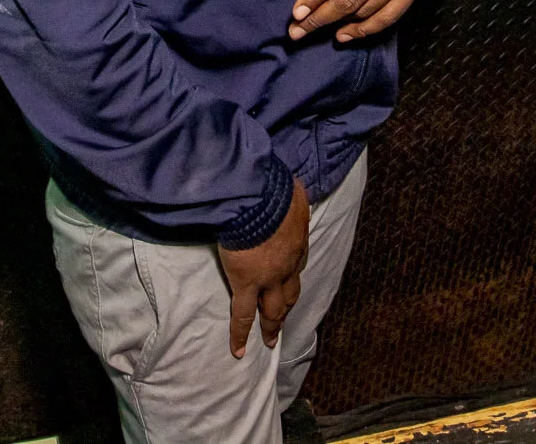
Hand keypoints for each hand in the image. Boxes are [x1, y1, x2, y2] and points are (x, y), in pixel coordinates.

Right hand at [217, 176, 308, 357]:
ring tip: (270, 339)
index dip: (291, 273)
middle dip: (287, 307)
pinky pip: (243, 315)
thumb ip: (291, 195)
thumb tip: (293, 186)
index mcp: (297, 240)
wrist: (257, 199)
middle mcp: (288, 264)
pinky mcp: (246, 283)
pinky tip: (239, 350)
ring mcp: (269, 278)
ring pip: (274, 309)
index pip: (296, 262)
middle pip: (291, 292)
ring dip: (272, 324)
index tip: (287, 280)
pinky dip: (240, 334)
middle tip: (282, 319)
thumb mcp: (290, 192)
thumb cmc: (273, 189)